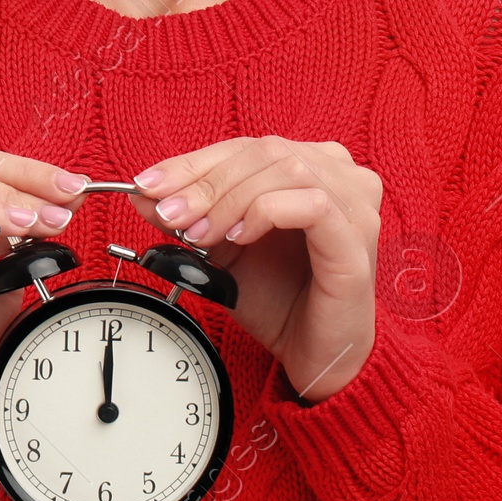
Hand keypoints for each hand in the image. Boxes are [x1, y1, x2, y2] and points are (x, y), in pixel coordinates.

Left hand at [126, 137, 380, 402]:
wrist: (314, 353)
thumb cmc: (282, 299)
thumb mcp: (223, 250)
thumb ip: (191, 217)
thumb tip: (146, 195)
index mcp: (312, 165)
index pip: (246, 147)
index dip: (193, 163)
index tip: (149, 186)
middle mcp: (339, 174)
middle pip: (265, 151)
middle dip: (206, 183)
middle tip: (170, 216)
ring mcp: (355, 203)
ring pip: (285, 169)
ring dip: (230, 199)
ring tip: (201, 234)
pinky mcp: (356, 236)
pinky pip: (310, 203)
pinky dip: (264, 213)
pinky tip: (241, 238)